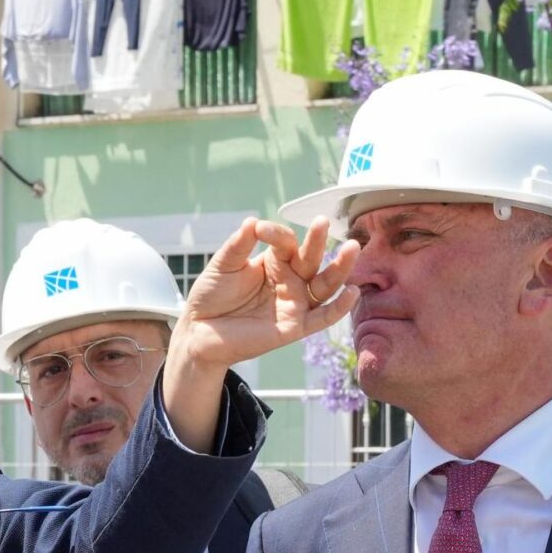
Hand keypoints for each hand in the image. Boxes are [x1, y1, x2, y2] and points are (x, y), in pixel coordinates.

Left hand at [160, 216, 357, 451]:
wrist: (198, 331)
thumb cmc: (211, 296)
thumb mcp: (223, 266)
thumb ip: (238, 246)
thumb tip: (252, 221)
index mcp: (275, 262)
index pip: (286, 243)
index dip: (277, 234)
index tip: (260, 230)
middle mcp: (290, 280)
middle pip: (311, 260)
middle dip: (318, 242)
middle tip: (322, 222)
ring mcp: (295, 303)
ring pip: (324, 285)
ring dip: (339, 268)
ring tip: (351, 249)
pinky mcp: (295, 327)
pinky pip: (322, 317)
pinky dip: (339, 307)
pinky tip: (352, 292)